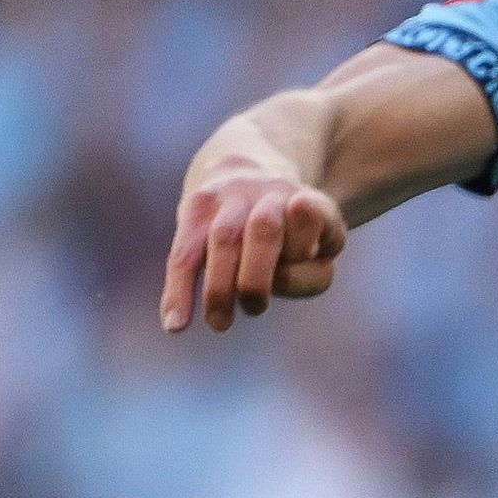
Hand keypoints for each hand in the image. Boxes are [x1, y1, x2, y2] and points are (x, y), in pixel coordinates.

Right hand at [162, 165, 348, 332]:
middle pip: (264, 229)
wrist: (247, 173)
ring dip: (219, 288)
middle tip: (254, 308)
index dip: (306, 246)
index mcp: (310, 203)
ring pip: (223, 239)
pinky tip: (176, 323)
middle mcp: (271, 193)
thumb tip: (275, 282)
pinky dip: (179, 291)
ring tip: (219, 324)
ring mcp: (232, 197)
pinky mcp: (196, 208)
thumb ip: (312, 276)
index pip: (313, 219)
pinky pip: (184, 254)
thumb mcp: (322, 251)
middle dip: (257, 276)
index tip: (307, 257)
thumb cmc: (294, 236)